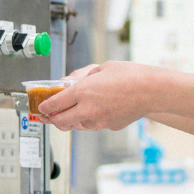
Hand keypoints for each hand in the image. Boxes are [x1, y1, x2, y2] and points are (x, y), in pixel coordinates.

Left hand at [36, 62, 173, 130]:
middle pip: (60, 121)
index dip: (44, 107)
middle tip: (47, 117)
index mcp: (82, 92)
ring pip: (77, 125)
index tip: (41, 108)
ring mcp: (99, 120)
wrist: (153, 90)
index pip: (54, 104)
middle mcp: (88, 109)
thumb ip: (82, 76)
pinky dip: (90, 120)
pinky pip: (94, 125)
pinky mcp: (110, 126)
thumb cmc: (131, 75)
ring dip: (71, 120)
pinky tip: (96, 110)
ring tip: (71, 113)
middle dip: (51, 120)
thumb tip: (70, 82)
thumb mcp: (102, 68)